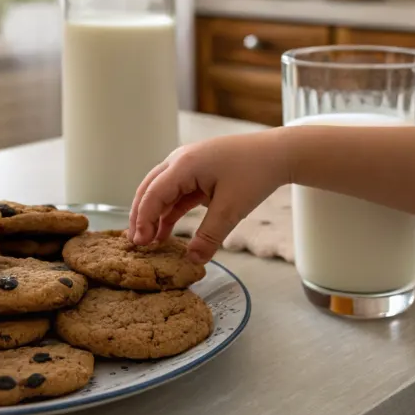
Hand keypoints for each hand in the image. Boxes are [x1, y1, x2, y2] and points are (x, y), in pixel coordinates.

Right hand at [127, 130, 290, 262]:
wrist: (277, 154)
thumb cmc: (255, 173)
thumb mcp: (231, 209)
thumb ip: (210, 236)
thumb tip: (193, 260)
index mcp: (184, 164)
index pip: (152, 194)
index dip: (143, 220)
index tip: (139, 243)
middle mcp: (180, 161)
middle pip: (149, 190)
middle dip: (140, 216)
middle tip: (136, 243)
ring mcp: (188, 165)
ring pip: (162, 192)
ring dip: (155, 215)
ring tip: (149, 242)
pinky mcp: (198, 172)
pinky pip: (177, 193)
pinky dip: (170, 211)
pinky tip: (166, 231)